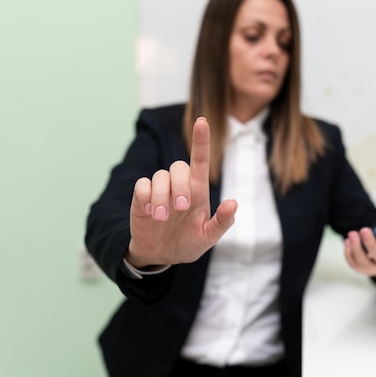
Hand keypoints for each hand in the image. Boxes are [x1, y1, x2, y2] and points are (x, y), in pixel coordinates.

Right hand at [126, 117, 237, 267]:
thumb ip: (222, 222)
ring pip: (159, 176)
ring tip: (161, 218)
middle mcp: (179, 186)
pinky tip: (148, 212)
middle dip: (180, 186)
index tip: (202, 121)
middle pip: (179, 167)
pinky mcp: (141, 196)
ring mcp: (159, 190)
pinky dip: (146, 196)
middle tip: (182, 208)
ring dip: (161, 197)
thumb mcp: (208, 238)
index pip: (201, 160)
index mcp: (198, 192)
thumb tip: (233, 203)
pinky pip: (142, 184)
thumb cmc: (188, 243)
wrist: (160, 255)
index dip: (201, 140)